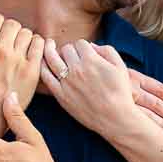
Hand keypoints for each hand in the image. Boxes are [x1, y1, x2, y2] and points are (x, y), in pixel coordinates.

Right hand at [0, 14, 43, 133]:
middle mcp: (3, 52)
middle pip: (13, 24)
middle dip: (9, 28)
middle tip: (7, 39)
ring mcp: (19, 62)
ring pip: (27, 34)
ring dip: (22, 36)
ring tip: (18, 46)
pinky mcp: (32, 72)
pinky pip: (40, 47)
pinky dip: (37, 44)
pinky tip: (30, 51)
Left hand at [40, 40, 162, 136]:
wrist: (115, 117)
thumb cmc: (120, 92)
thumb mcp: (121, 66)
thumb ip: (107, 51)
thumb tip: (92, 46)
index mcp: (91, 60)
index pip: (80, 43)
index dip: (83, 46)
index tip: (84, 52)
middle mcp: (77, 69)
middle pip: (66, 49)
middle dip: (69, 49)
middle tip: (71, 55)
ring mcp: (67, 82)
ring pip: (51, 58)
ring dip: (49, 50)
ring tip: (48, 45)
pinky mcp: (60, 95)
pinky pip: (46, 77)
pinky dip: (42, 67)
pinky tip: (42, 62)